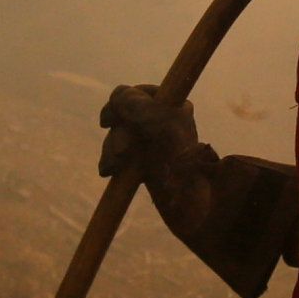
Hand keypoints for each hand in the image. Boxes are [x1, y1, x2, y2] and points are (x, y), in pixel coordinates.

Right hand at [100, 83, 219, 240]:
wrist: (189, 204)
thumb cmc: (179, 160)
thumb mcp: (159, 122)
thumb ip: (136, 103)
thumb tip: (118, 95)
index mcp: (174, 106)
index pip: (138, 93)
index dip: (121, 103)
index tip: (109, 119)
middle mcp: (163, 121)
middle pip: (123, 116)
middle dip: (117, 134)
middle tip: (123, 152)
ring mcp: (151, 142)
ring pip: (117, 136)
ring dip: (111, 150)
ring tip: (115, 167)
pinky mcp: (143, 163)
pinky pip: (118, 155)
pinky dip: (110, 161)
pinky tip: (109, 171)